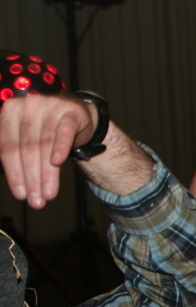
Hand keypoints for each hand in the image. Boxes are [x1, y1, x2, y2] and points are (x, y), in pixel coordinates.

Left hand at [0, 94, 99, 208]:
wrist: (76, 117)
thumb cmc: (46, 132)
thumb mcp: (26, 139)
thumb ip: (15, 155)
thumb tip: (14, 186)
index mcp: (9, 112)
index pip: (8, 147)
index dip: (14, 173)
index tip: (20, 195)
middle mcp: (28, 106)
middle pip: (28, 147)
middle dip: (31, 177)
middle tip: (36, 200)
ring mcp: (50, 106)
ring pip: (45, 143)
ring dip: (47, 172)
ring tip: (49, 193)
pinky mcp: (71, 112)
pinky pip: (64, 131)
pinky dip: (60, 147)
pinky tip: (57, 161)